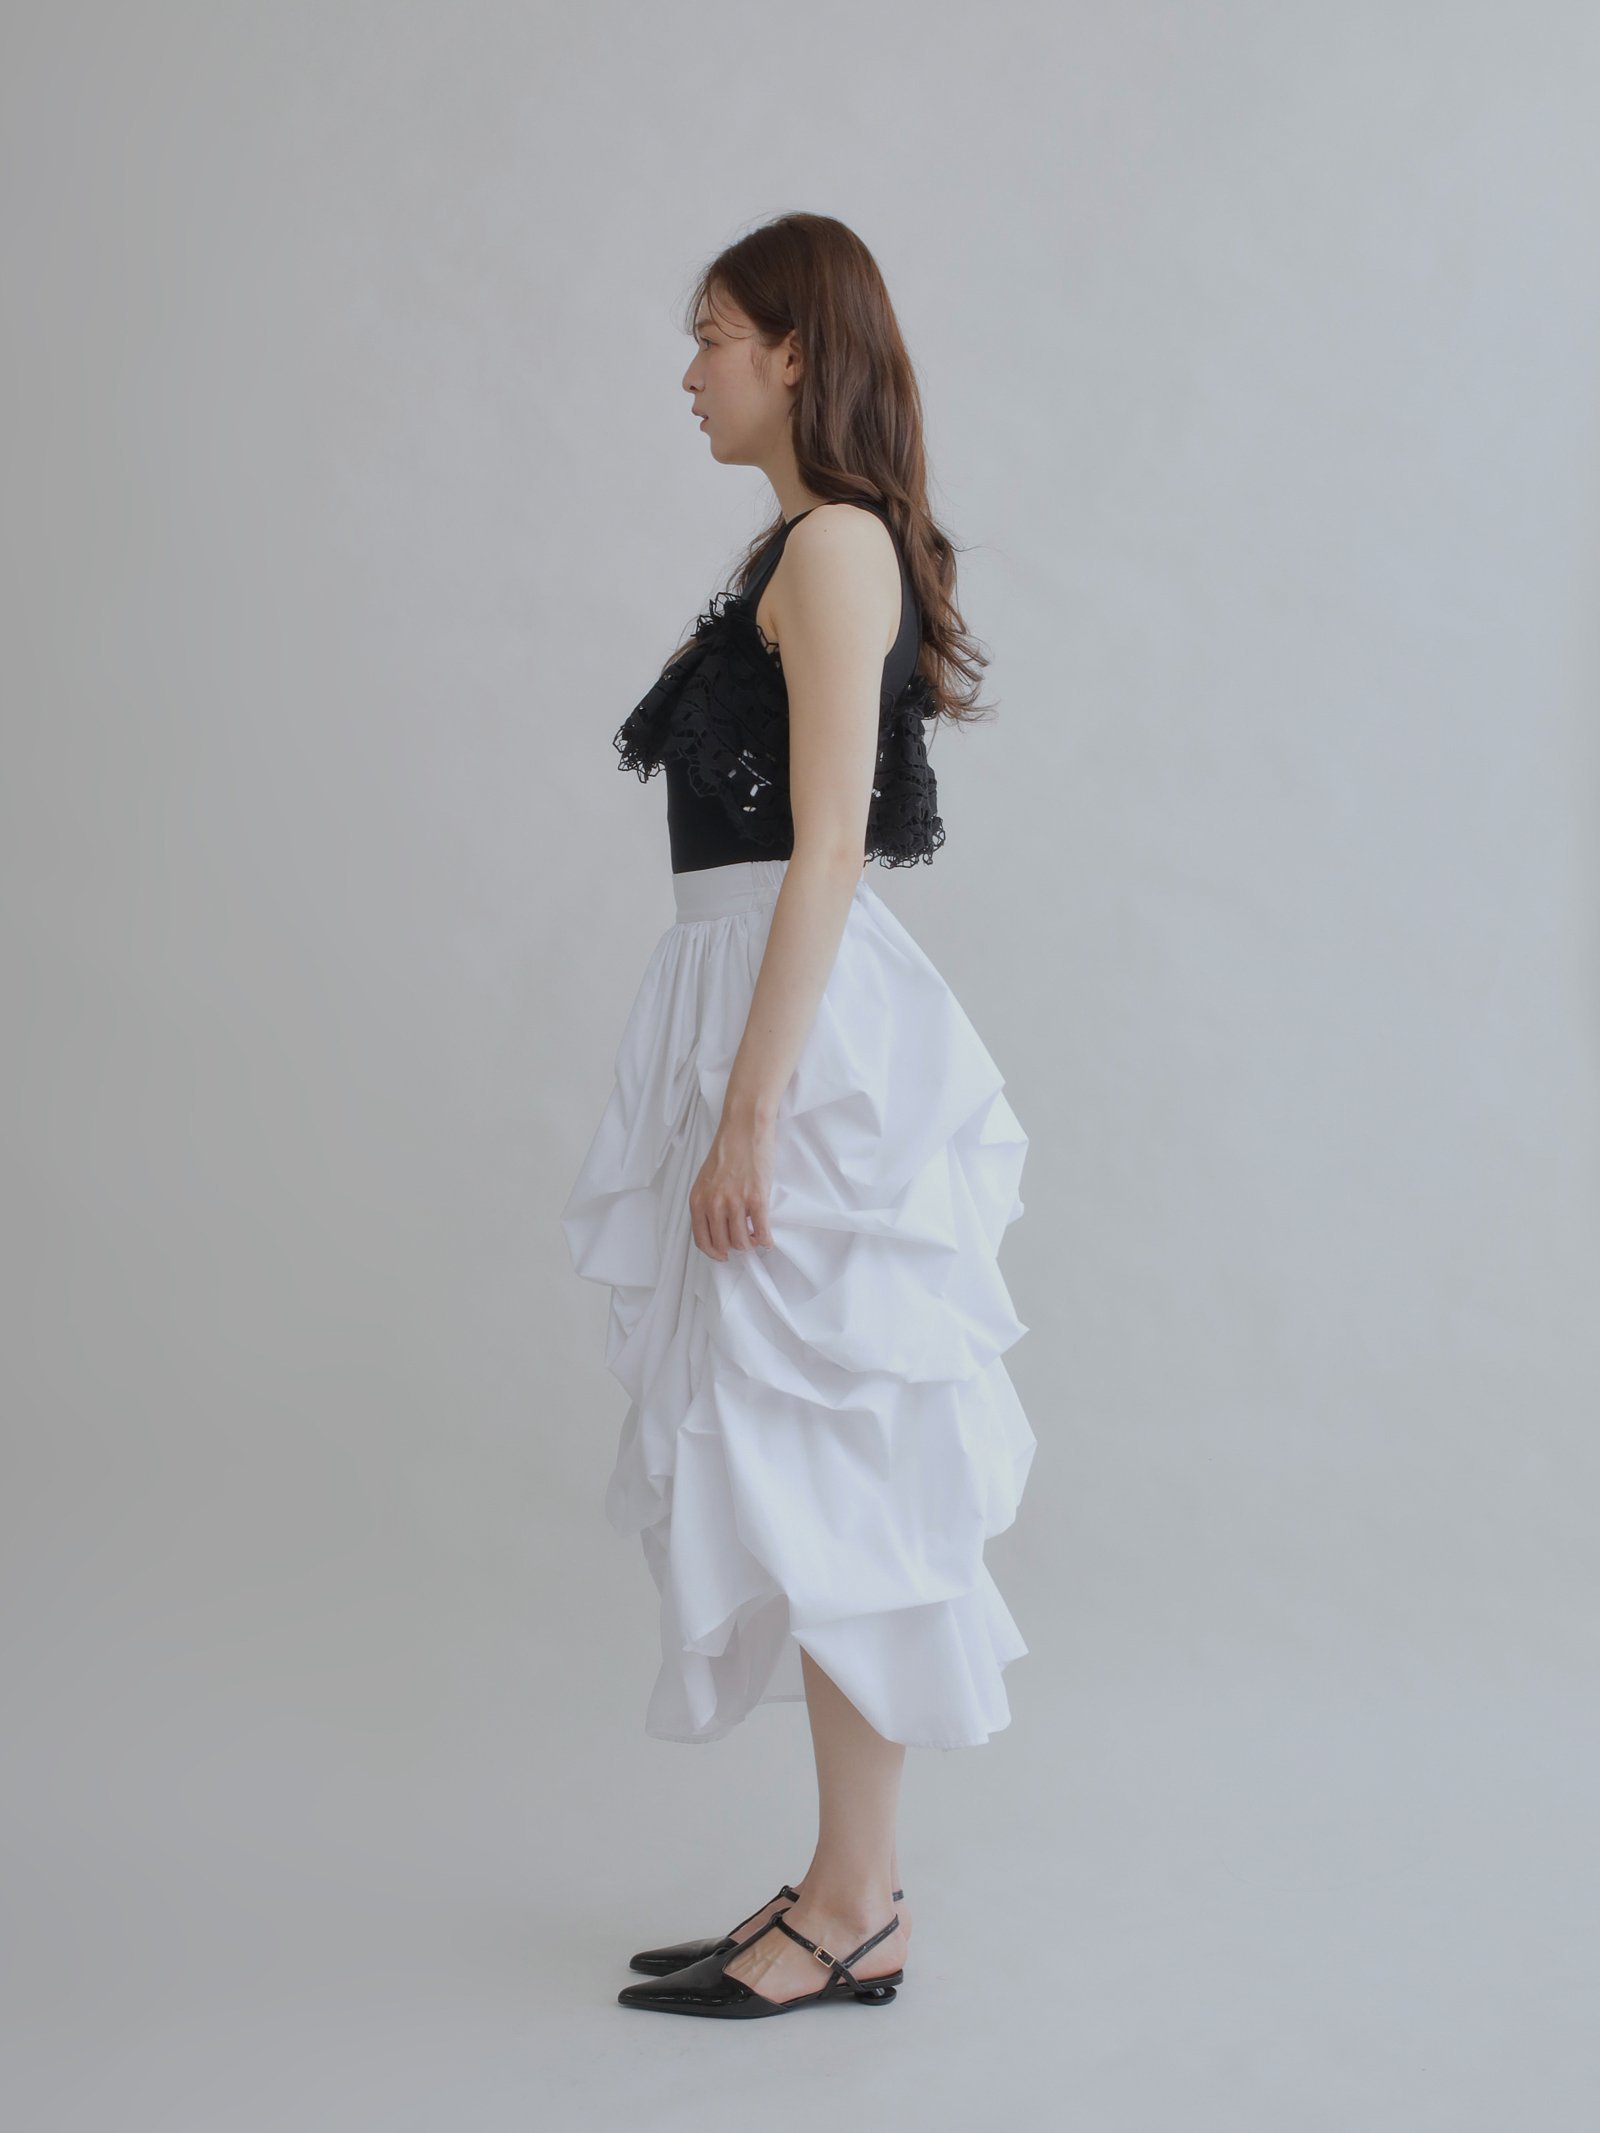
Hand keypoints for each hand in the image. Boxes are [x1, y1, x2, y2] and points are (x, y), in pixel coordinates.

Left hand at [690, 1112, 775, 1260]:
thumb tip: (718, 1226)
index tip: (722, 1254)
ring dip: (750, 1244)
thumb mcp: (706, 1179)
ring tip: (755, 1238)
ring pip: (742, 1241)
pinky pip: (762, 1230)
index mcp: (699, 1200)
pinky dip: (766, 1240)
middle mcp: (714, 1204)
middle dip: (734, 1247)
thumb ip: (709, 1202)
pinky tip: (768, 1240)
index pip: (702, 1240)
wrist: (744, 1128)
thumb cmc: (728, 1149)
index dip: (713, 1252)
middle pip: (723, 1244)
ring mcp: (735, 1202)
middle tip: (742, 1243)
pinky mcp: (756, 1198)